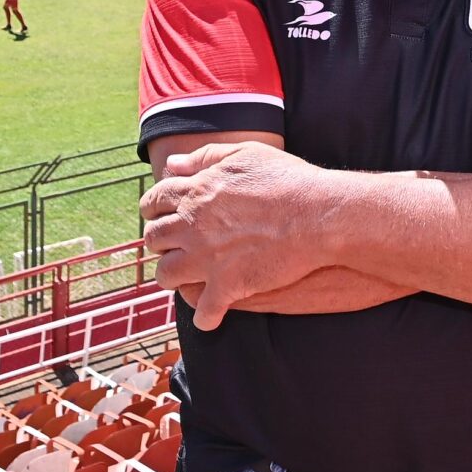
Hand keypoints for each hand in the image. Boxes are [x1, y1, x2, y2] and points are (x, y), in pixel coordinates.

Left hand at [140, 142, 338, 330]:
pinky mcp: (228, 285)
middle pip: (154, 238)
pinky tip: (211, 318)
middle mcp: (193, 226)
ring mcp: (207, 258)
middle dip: (159, 242)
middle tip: (170, 246)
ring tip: (183, 279)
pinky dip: (205, 317)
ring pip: (167, 275)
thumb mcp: (244, 154)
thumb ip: (204, 157)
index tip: (159, 215)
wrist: (318, 215)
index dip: (153, 209)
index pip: (154, 201)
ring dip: (171, 277)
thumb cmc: (287, 180)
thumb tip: (173, 164)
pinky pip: (204, 310)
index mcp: (195, 192)